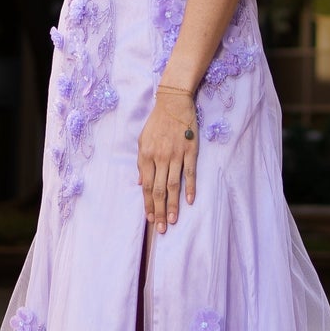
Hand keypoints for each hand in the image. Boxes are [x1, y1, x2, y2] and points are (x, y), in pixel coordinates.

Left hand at [138, 83, 197, 233]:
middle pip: (158, 190)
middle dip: (159, 211)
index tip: (150, 219)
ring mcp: (175, 154)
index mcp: (146, 155)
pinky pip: (189, 172)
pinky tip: (190, 201)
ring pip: (173, 185)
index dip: (148, 204)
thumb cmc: (157, 122)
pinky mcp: (190, 150)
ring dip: (172, 204)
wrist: (173, 101)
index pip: (146, 186)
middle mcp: (159, 157)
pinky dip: (189, 187)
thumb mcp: (142, 140)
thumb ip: (141, 163)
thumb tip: (139, 183)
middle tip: (162, 229)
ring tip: (173, 220)